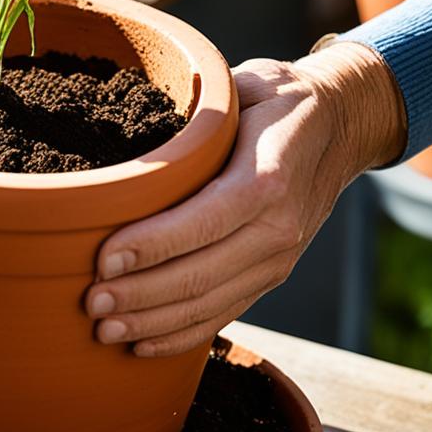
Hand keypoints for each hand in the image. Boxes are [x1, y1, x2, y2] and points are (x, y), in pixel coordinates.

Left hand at [84, 43, 405, 356]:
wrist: (341, 127)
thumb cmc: (276, 102)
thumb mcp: (243, 86)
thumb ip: (197, 112)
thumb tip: (132, 122)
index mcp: (268, 178)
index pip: (203, 222)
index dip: (151, 247)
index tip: (102, 261)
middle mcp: (279, 227)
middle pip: (201, 274)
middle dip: (139, 295)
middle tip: (90, 305)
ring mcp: (279, 259)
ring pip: (209, 303)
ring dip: (153, 322)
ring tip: (104, 330)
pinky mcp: (273, 276)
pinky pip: (225, 314)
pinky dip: (182, 336)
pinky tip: (143, 344)